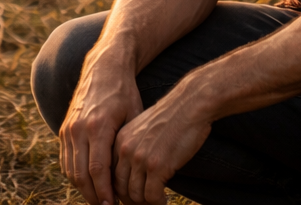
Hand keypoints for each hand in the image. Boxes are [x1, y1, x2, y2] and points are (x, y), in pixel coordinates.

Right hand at [60, 55, 142, 204]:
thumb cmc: (124, 93)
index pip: (98, 171)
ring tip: (99, 199)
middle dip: (93, 196)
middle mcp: (79, 128)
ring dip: (83, 188)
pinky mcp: (64, 128)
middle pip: (81, 175)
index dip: (105, 193)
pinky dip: (75, 175)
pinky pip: (66, 159)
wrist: (104, 67)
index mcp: (98, 126)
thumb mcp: (133, 117)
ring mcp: (69, 128)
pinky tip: (89, 183)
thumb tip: (129, 178)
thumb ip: (126, 146)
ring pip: (71, 170)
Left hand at [113, 86, 210, 204]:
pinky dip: (158, 203)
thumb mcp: (143, 130)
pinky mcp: (157, 166)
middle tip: (146, 202)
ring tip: (156, 200)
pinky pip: (152, 196)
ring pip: (136, 196)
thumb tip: (132, 176)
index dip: (121, 191)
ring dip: (147, 202)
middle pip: (120, 189)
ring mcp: (140, 158)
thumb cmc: (171, 118)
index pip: (111, 175)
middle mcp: (126, 149)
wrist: (189, 105)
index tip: (131, 198)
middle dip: (132, 201)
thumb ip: (133, 148)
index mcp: (120, 140)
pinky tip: (164, 200)